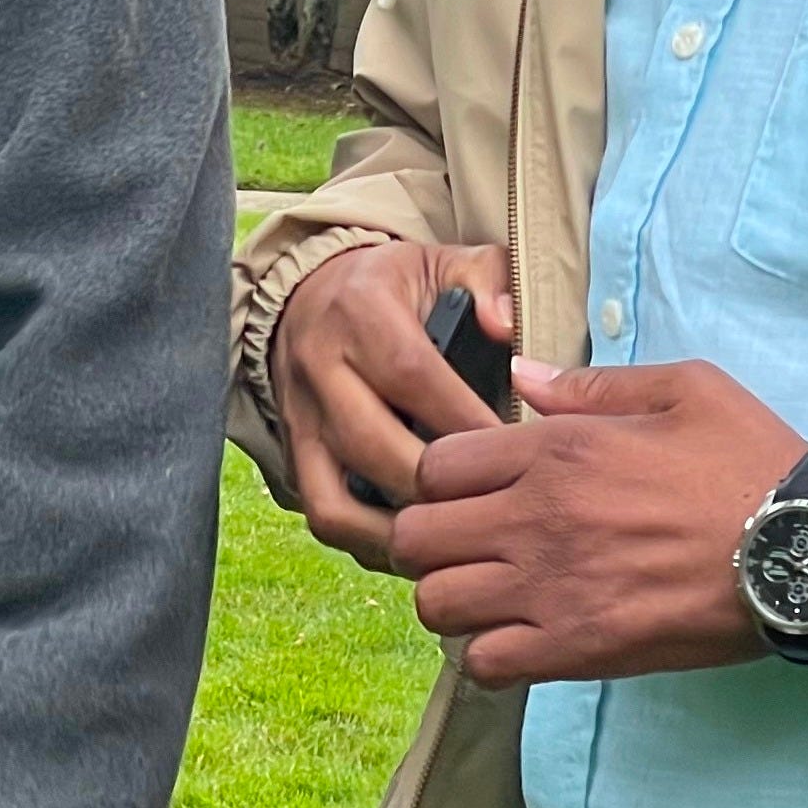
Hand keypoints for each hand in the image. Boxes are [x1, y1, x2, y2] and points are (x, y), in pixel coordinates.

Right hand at [270, 240, 513, 570]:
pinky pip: (323, 515)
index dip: (465, 421)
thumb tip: (505, 325)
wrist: (310, 294)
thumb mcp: (442, 261)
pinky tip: (419, 545)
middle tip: (493, 505)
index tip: (515, 453)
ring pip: (335, 499)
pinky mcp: (292, 455)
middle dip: (437, 487)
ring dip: (396, 532)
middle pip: (373, 446)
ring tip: (452, 541)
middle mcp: (318, 367)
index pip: (412, 375)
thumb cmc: (394, 287)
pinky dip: (369, 541)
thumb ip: (486, 280)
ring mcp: (299, 419)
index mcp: (360, 312)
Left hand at [387, 355, 807, 686]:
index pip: (435, 465)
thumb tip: (521, 372)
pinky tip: (518, 638)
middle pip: (416, 536)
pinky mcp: (578, 648)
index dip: (442, 478)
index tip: (471, 490)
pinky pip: (483, 664)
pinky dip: (488, 656)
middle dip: (430, 539)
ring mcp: (552, 588)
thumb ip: (591, 382)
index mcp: (557, 449)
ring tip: (489, 593)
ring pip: (437, 603)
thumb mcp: (682, 388)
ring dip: (453, 598)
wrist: (805, 548)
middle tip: (467, 544)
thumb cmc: (750, 461)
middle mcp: (537, 517)